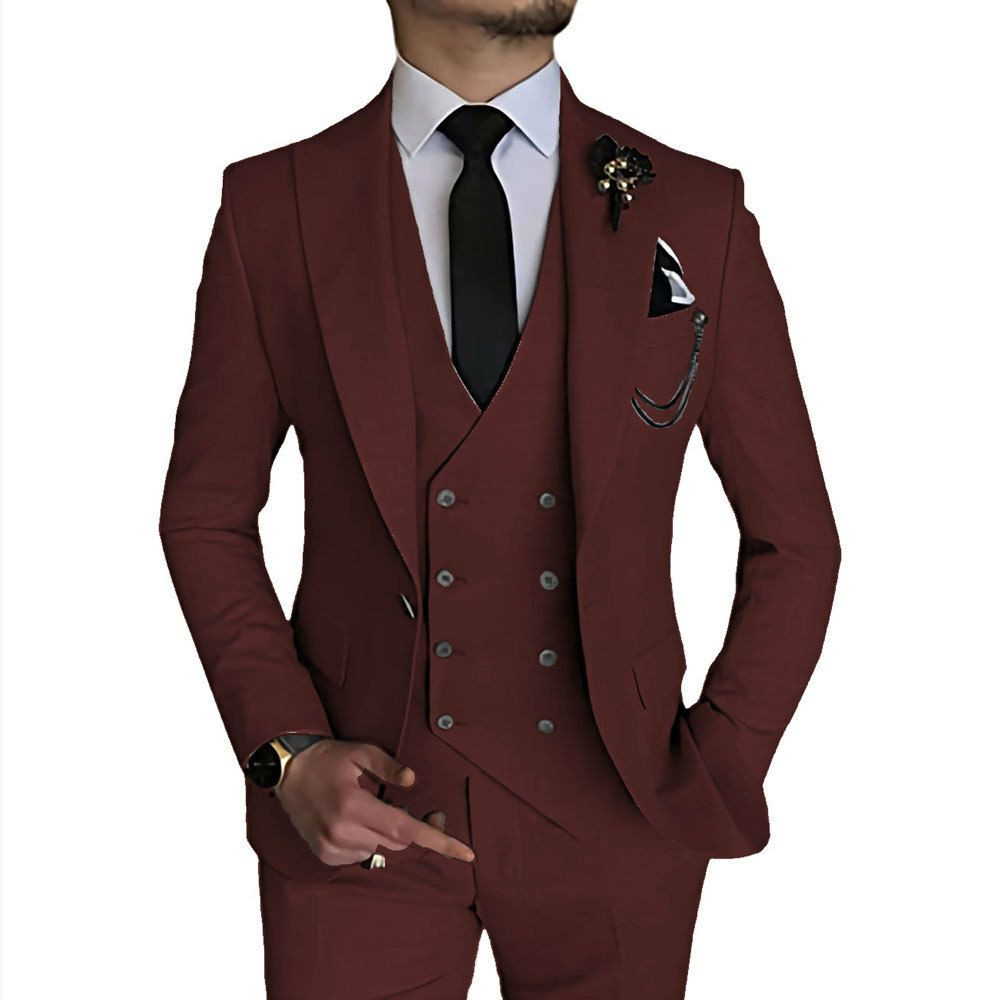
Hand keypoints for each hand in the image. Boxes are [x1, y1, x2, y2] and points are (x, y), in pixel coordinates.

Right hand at [275, 739, 474, 866]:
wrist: (286, 773)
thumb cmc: (327, 758)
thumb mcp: (360, 752)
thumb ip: (388, 767)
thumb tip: (412, 781)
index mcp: (354, 806)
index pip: (406, 830)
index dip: (439, 841)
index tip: (466, 853)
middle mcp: (342, 832)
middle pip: (398, 842)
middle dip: (415, 828)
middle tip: (424, 808)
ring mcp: (331, 848)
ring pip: (380, 850)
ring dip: (388, 832)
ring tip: (377, 807)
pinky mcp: (325, 855)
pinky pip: (362, 854)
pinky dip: (369, 839)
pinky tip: (358, 819)